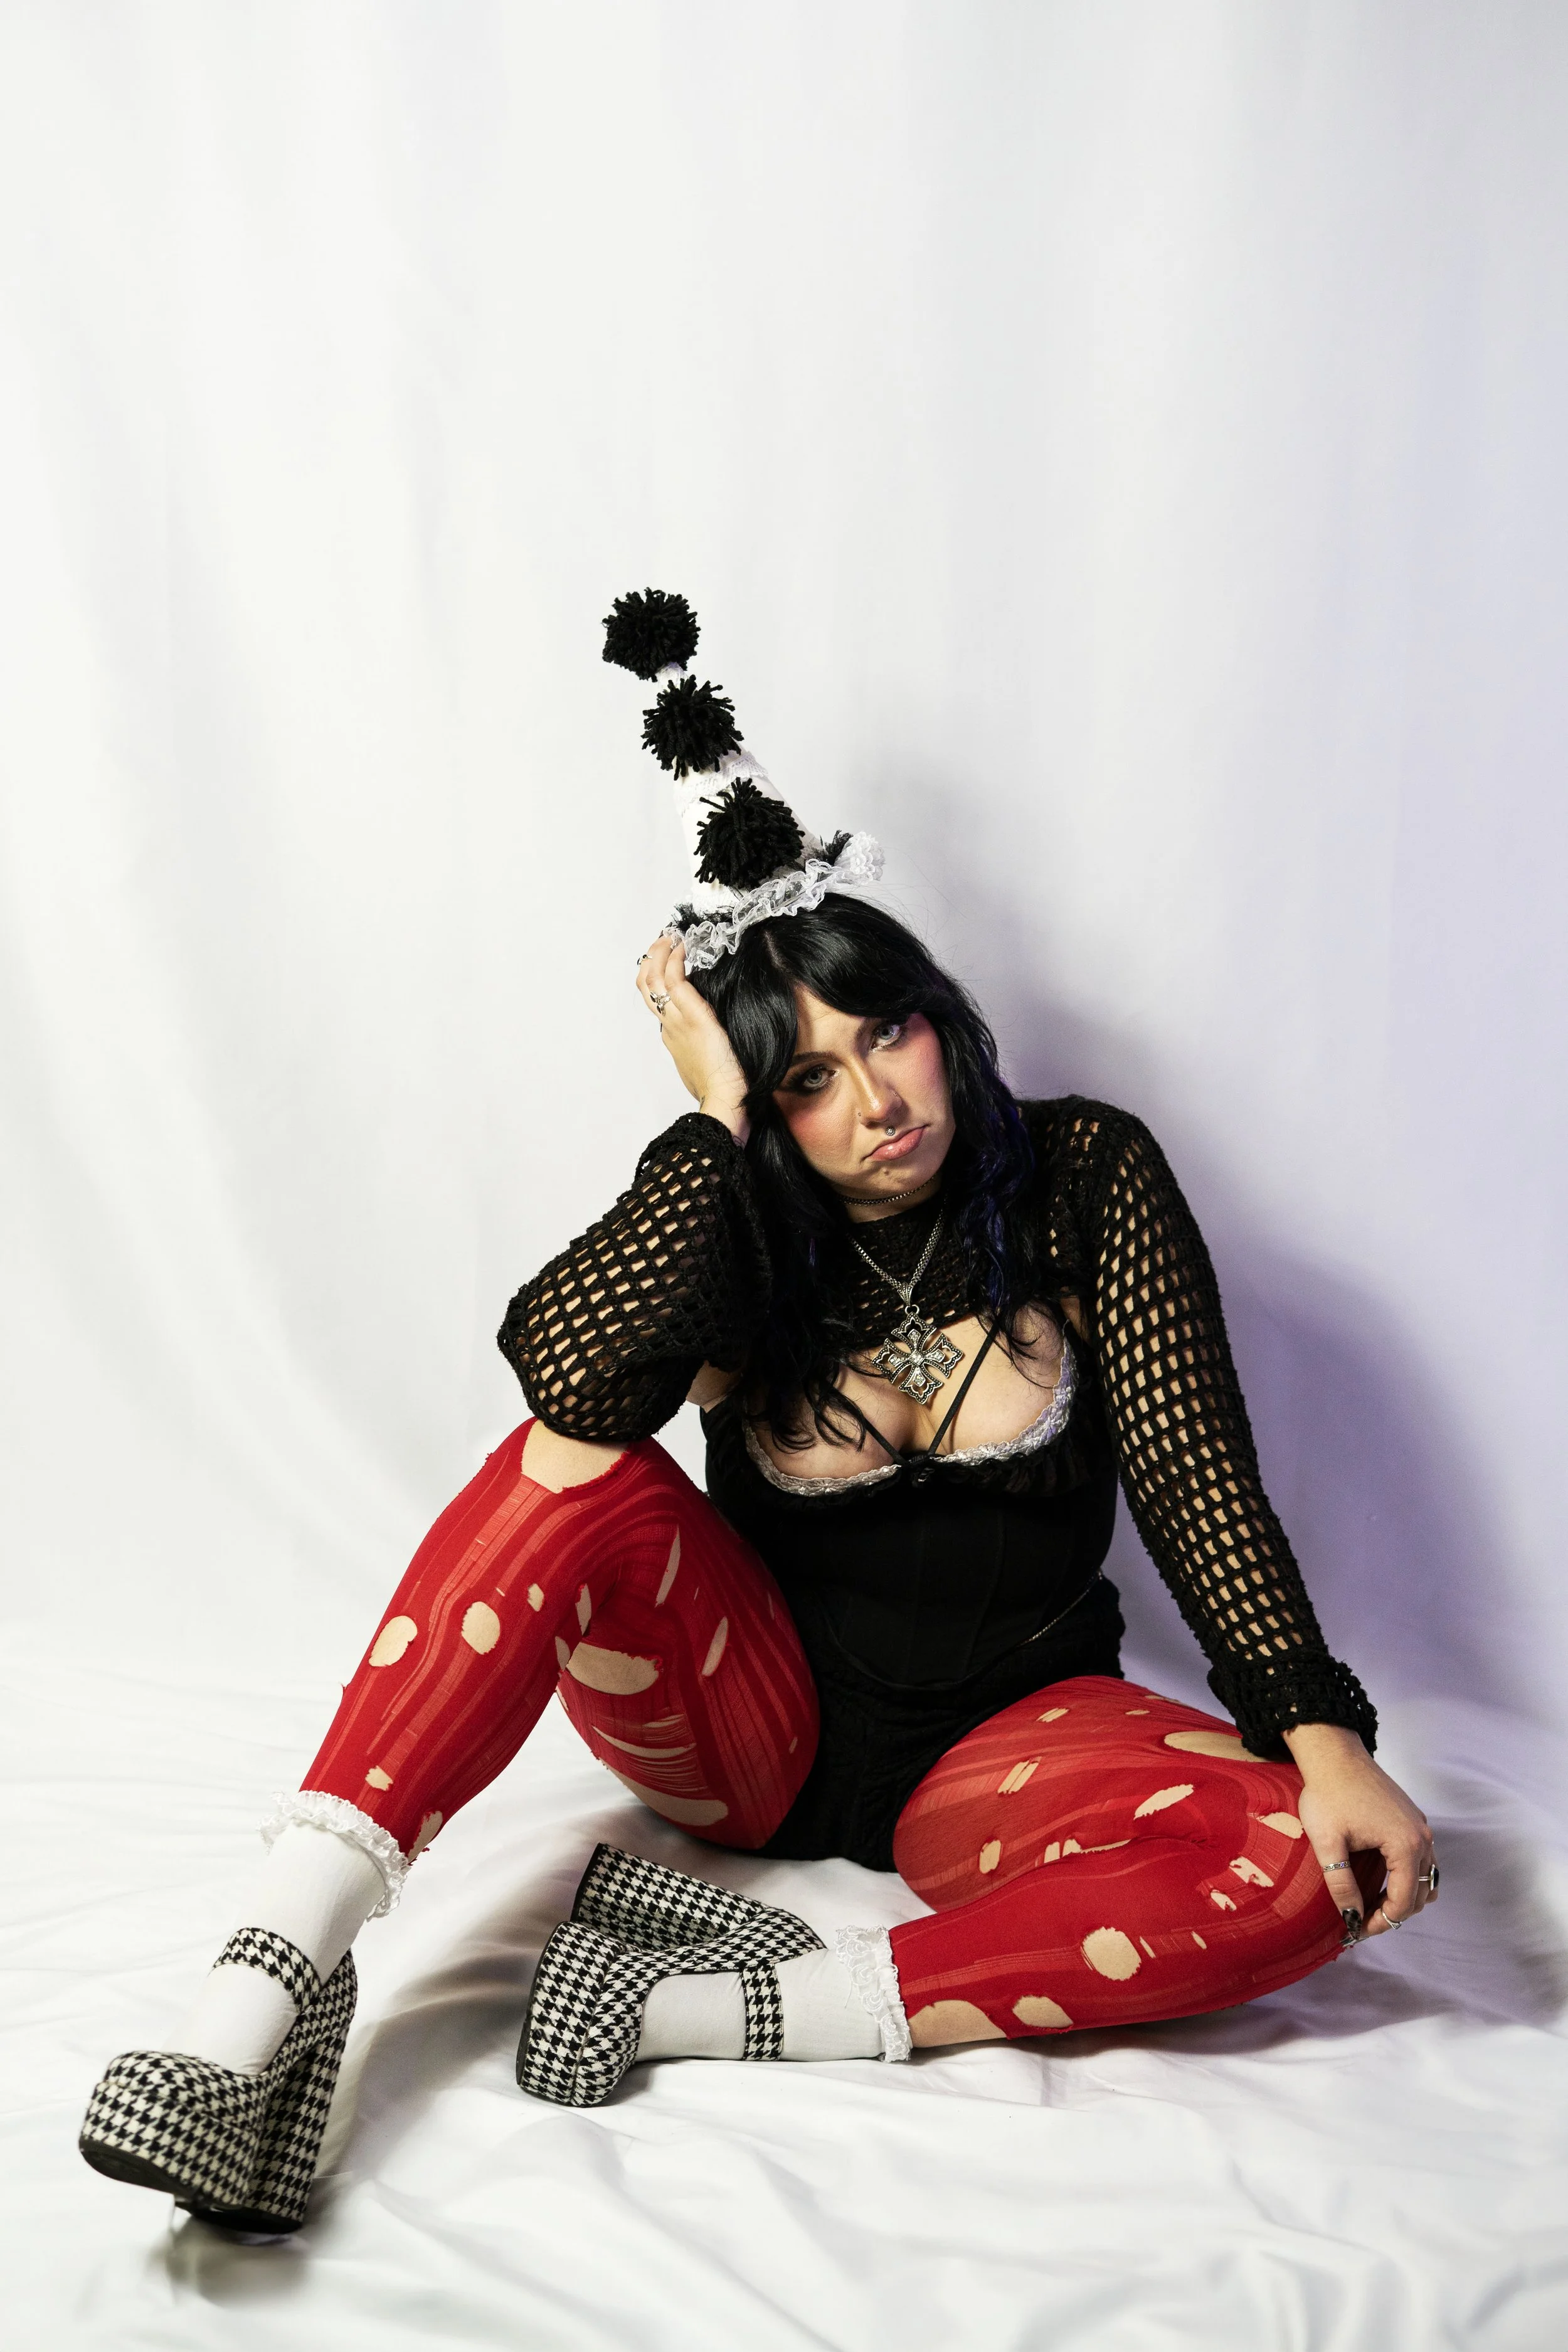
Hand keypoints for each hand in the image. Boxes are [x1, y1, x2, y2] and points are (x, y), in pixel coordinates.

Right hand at [636, 934, 750, 1141]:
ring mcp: (677, 1020)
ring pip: (654, 978)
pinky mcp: (692, 1017)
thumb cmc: (722, 1087)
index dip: (655, 974)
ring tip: (672, 935)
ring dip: (660, 951)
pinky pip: (675, 979)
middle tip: (664, 938)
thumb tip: (716, 1035)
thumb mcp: (707, 1062)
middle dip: (651, 957)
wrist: (723, 1101)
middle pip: (645, 984)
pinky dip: (677, 958)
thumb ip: (705, 1044)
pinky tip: (685, 946)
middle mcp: (668, 1025)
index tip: (666, 956)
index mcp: (671, 1035)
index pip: (656, 998)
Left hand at [1284, 1721, 1436, 1939]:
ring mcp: (1420, 1827)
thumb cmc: (1328, 1794)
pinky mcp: (1413, 1820)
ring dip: (1404, 1897)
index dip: (1382, 1923)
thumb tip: (1351, 1917)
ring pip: (1426, 1879)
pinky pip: (1422, 1860)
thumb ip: (1342, 1885)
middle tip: (1362, 1920)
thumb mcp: (1328, 1844)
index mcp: (1405, 1845)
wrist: (1335, 1756)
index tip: (1357, 1930)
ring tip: (1372, 1905)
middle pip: (1420, 1894)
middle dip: (1393, 1913)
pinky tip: (1383, 1881)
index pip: (1403, 1902)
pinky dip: (1408, 1878)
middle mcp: (1421, 1838)